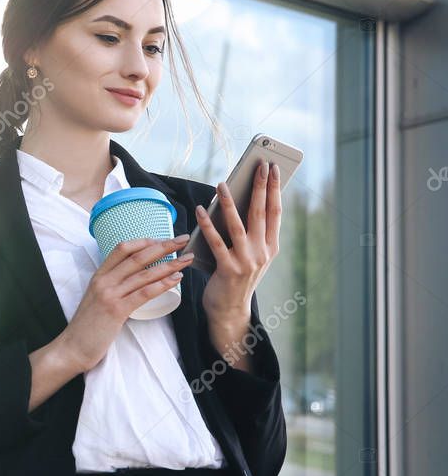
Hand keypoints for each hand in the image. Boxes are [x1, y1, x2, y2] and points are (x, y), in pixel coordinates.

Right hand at [56, 236, 195, 372]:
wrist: (73, 347)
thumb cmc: (87, 326)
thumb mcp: (96, 299)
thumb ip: (111, 288)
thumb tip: (132, 282)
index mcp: (99, 275)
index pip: (122, 248)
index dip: (144, 241)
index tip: (162, 239)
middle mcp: (104, 280)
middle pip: (137, 256)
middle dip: (163, 246)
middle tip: (182, 239)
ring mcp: (109, 294)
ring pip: (144, 273)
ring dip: (169, 264)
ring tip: (187, 259)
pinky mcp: (117, 310)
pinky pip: (144, 293)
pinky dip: (162, 284)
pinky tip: (176, 279)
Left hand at [196, 160, 282, 364]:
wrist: (229, 310)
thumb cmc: (236, 277)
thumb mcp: (250, 254)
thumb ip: (249, 232)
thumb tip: (239, 200)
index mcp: (271, 247)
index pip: (276, 212)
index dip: (275, 189)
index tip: (273, 168)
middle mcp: (262, 253)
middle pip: (261, 214)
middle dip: (260, 187)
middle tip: (258, 165)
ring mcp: (247, 261)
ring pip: (238, 225)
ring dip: (230, 203)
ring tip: (222, 183)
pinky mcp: (228, 269)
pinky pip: (215, 242)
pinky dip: (207, 224)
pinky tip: (200, 209)